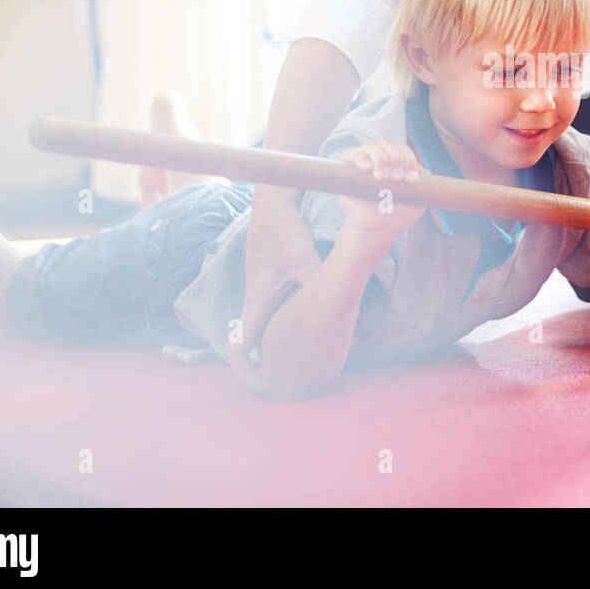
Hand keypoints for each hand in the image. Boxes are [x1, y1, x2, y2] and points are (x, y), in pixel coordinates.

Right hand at [231, 187, 323, 384]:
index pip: (241, 346)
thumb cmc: (284, 232)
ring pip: (270, 323)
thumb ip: (325, 287)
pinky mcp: (274, 278)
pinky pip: (280, 308)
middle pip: (259, 340)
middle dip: (271, 361)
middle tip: (292, 382)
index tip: (261, 387)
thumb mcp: (306, 262)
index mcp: (257, 302)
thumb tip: (348, 312)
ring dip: (282, 341)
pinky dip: (291, 320)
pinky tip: (313, 323)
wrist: (272, 201)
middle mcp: (256, 298)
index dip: (246, 370)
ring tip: (305, 360)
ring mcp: (263, 288)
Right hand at [336, 140, 426, 235]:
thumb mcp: (416, 200)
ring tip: (382, 178)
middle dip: (396, 159)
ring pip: (370, 146)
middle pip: (387, 145)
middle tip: (397, 179)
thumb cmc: (397, 215)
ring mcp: (362, 163)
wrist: (377, 230)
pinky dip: (359, 158)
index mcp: (395, 163)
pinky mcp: (346, 170)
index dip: (409, 160)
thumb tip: (424, 170)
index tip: (412, 179)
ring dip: (380, 158)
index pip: (402, 150)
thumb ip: (424, 186)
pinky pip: (350, 154)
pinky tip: (367, 169)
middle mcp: (378, 160)